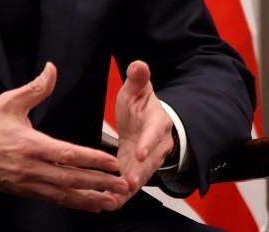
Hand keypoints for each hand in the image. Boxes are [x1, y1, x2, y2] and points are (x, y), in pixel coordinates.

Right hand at [0, 62, 129, 211]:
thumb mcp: (9, 102)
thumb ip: (35, 88)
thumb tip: (51, 70)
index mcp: (30, 144)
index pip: (67, 154)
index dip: (92, 160)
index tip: (112, 163)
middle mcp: (31, 167)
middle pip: (71, 178)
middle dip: (100, 184)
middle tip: (123, 186)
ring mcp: (28, 183)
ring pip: (65, 194)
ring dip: (91, 198)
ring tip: (113, 201)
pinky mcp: (25, 192)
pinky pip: (54, 200)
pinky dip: (74, 203)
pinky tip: (89, 205)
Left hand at [114, 60, 173, 197]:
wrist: (145, 121)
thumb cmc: (140, 104)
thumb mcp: (137, 89)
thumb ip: (138, 78)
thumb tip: (138, 64)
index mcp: (158, 122)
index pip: (154, 134)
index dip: (147, 143)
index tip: (139, 153)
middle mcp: (157, 145)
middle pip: (150, 161)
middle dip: (138, 173)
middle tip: (126, 183)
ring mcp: (149, 160)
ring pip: (141, 176)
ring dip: (130, 188)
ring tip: (116, 198)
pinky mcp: (138, 170)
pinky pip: (132, 184)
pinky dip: (123, 195)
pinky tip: (110, 203)